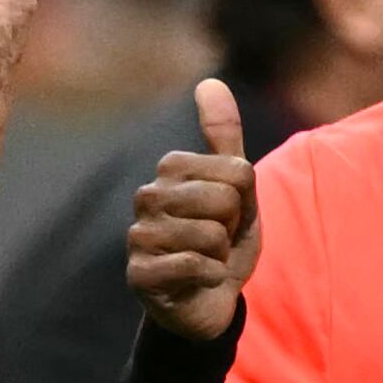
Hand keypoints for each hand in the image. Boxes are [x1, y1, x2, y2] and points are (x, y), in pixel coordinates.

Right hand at [128, 78, 260, 340]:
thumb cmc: (222, 242)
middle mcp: (147, 197)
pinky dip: (209, 277)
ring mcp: (138, 236)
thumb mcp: (236, 189)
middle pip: (223, 199)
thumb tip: (211, 82)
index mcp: (170, 171)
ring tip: (207, 260)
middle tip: (219, 242)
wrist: (209, 301)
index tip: (230, 218)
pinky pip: (192, 264)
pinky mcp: (139, 274)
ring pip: (208, 234)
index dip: (244, 201)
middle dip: (233, 228)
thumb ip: (225, 137)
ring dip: (220, 256)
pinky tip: (199, 280)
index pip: (236, 171)